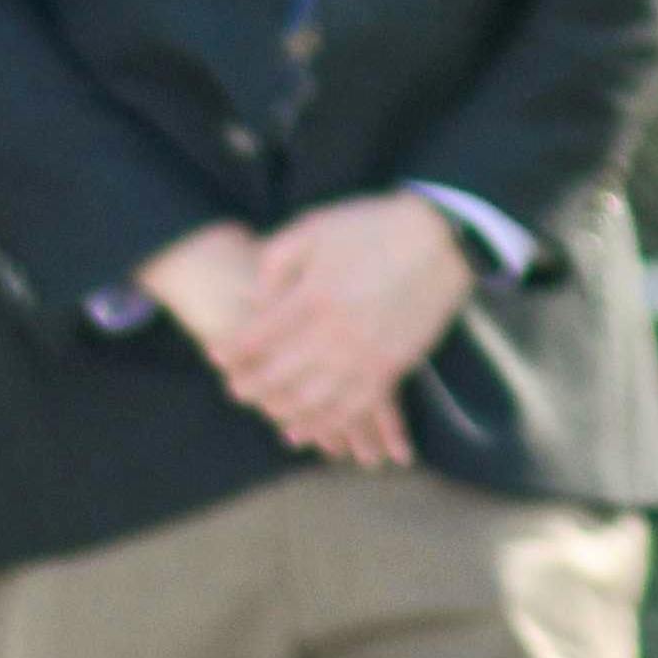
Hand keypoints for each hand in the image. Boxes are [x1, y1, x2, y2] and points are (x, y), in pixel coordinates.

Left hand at [214, 195, 469, 467]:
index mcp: (310, 298)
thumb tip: (257, 300)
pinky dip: (326, 426)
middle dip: (250, 387)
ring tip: (268, 412)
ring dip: (283, 412)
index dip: (231, 351)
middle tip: (236, 391)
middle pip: (277, 376)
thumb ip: (275, 262)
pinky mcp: (390, 368)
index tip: (216, 357)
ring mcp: (362, 356)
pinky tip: (310, 431)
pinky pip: (351, 410)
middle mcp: (332, 334)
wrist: (440, 239)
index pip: (255, 338)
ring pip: (311, 402)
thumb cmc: (373, 227)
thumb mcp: (313, 227)